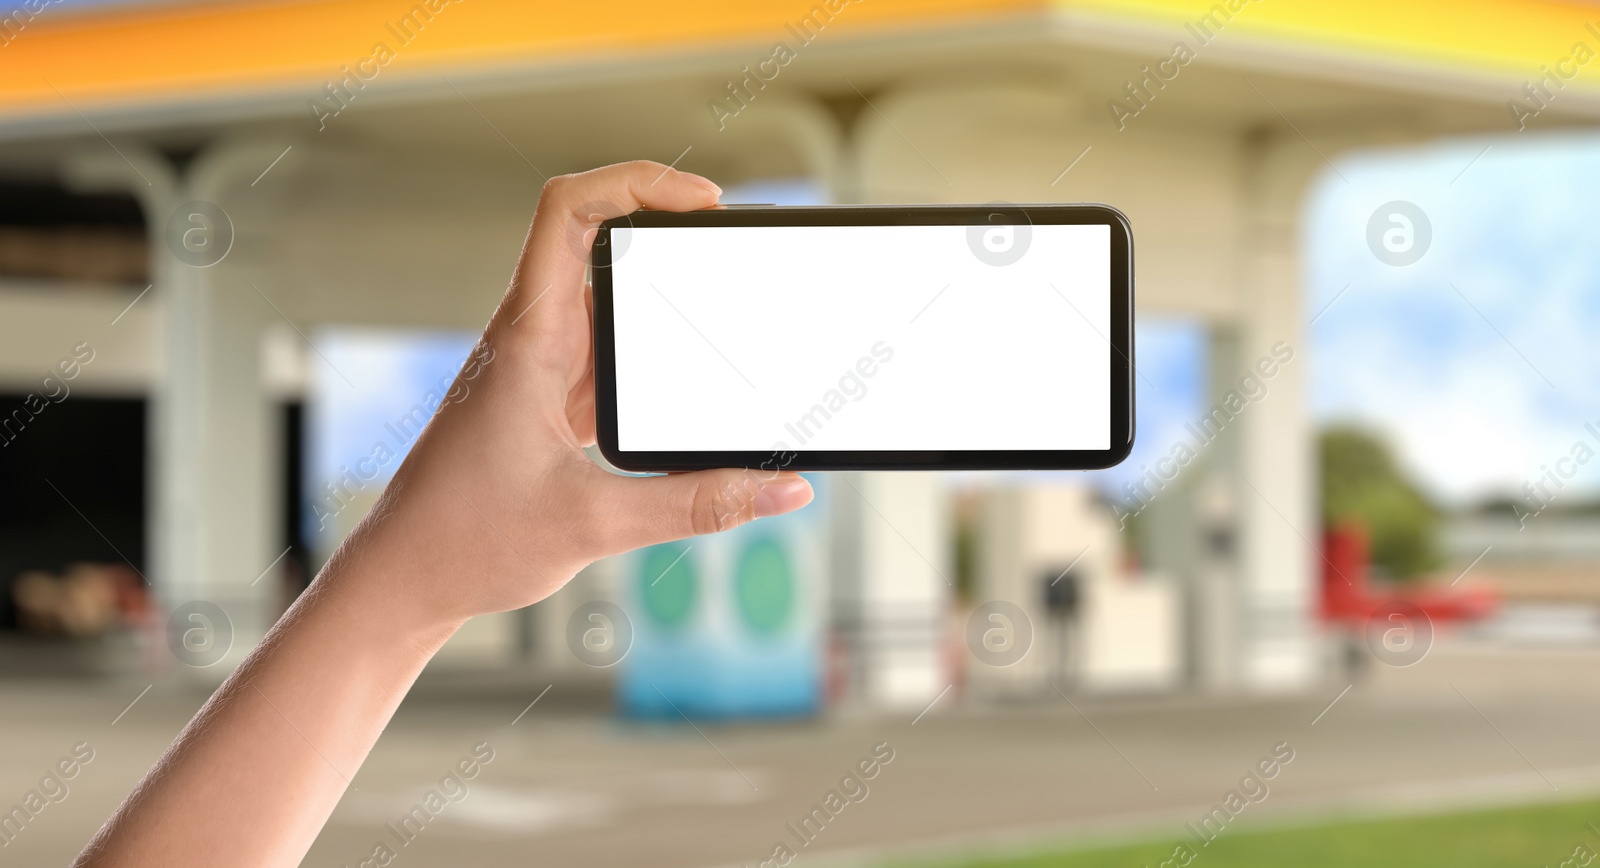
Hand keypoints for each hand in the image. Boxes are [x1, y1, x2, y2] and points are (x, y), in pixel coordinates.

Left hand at [332, 161, 813, 632]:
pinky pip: (607, 351)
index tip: (704, 203)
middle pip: (599, 241)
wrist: (402, 579)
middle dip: (670, 231)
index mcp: (528, 339)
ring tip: (730, 304)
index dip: (637, 182)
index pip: (568, 211)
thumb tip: (785, 490)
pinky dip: (653, 351)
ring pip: (606, 297)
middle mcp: (531, 338)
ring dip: (663, 292)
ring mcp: (538, 367)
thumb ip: (698, 505)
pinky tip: (692, 380)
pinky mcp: (547, 400)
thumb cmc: (466, 543)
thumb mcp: (596, 524)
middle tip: (735, 249)